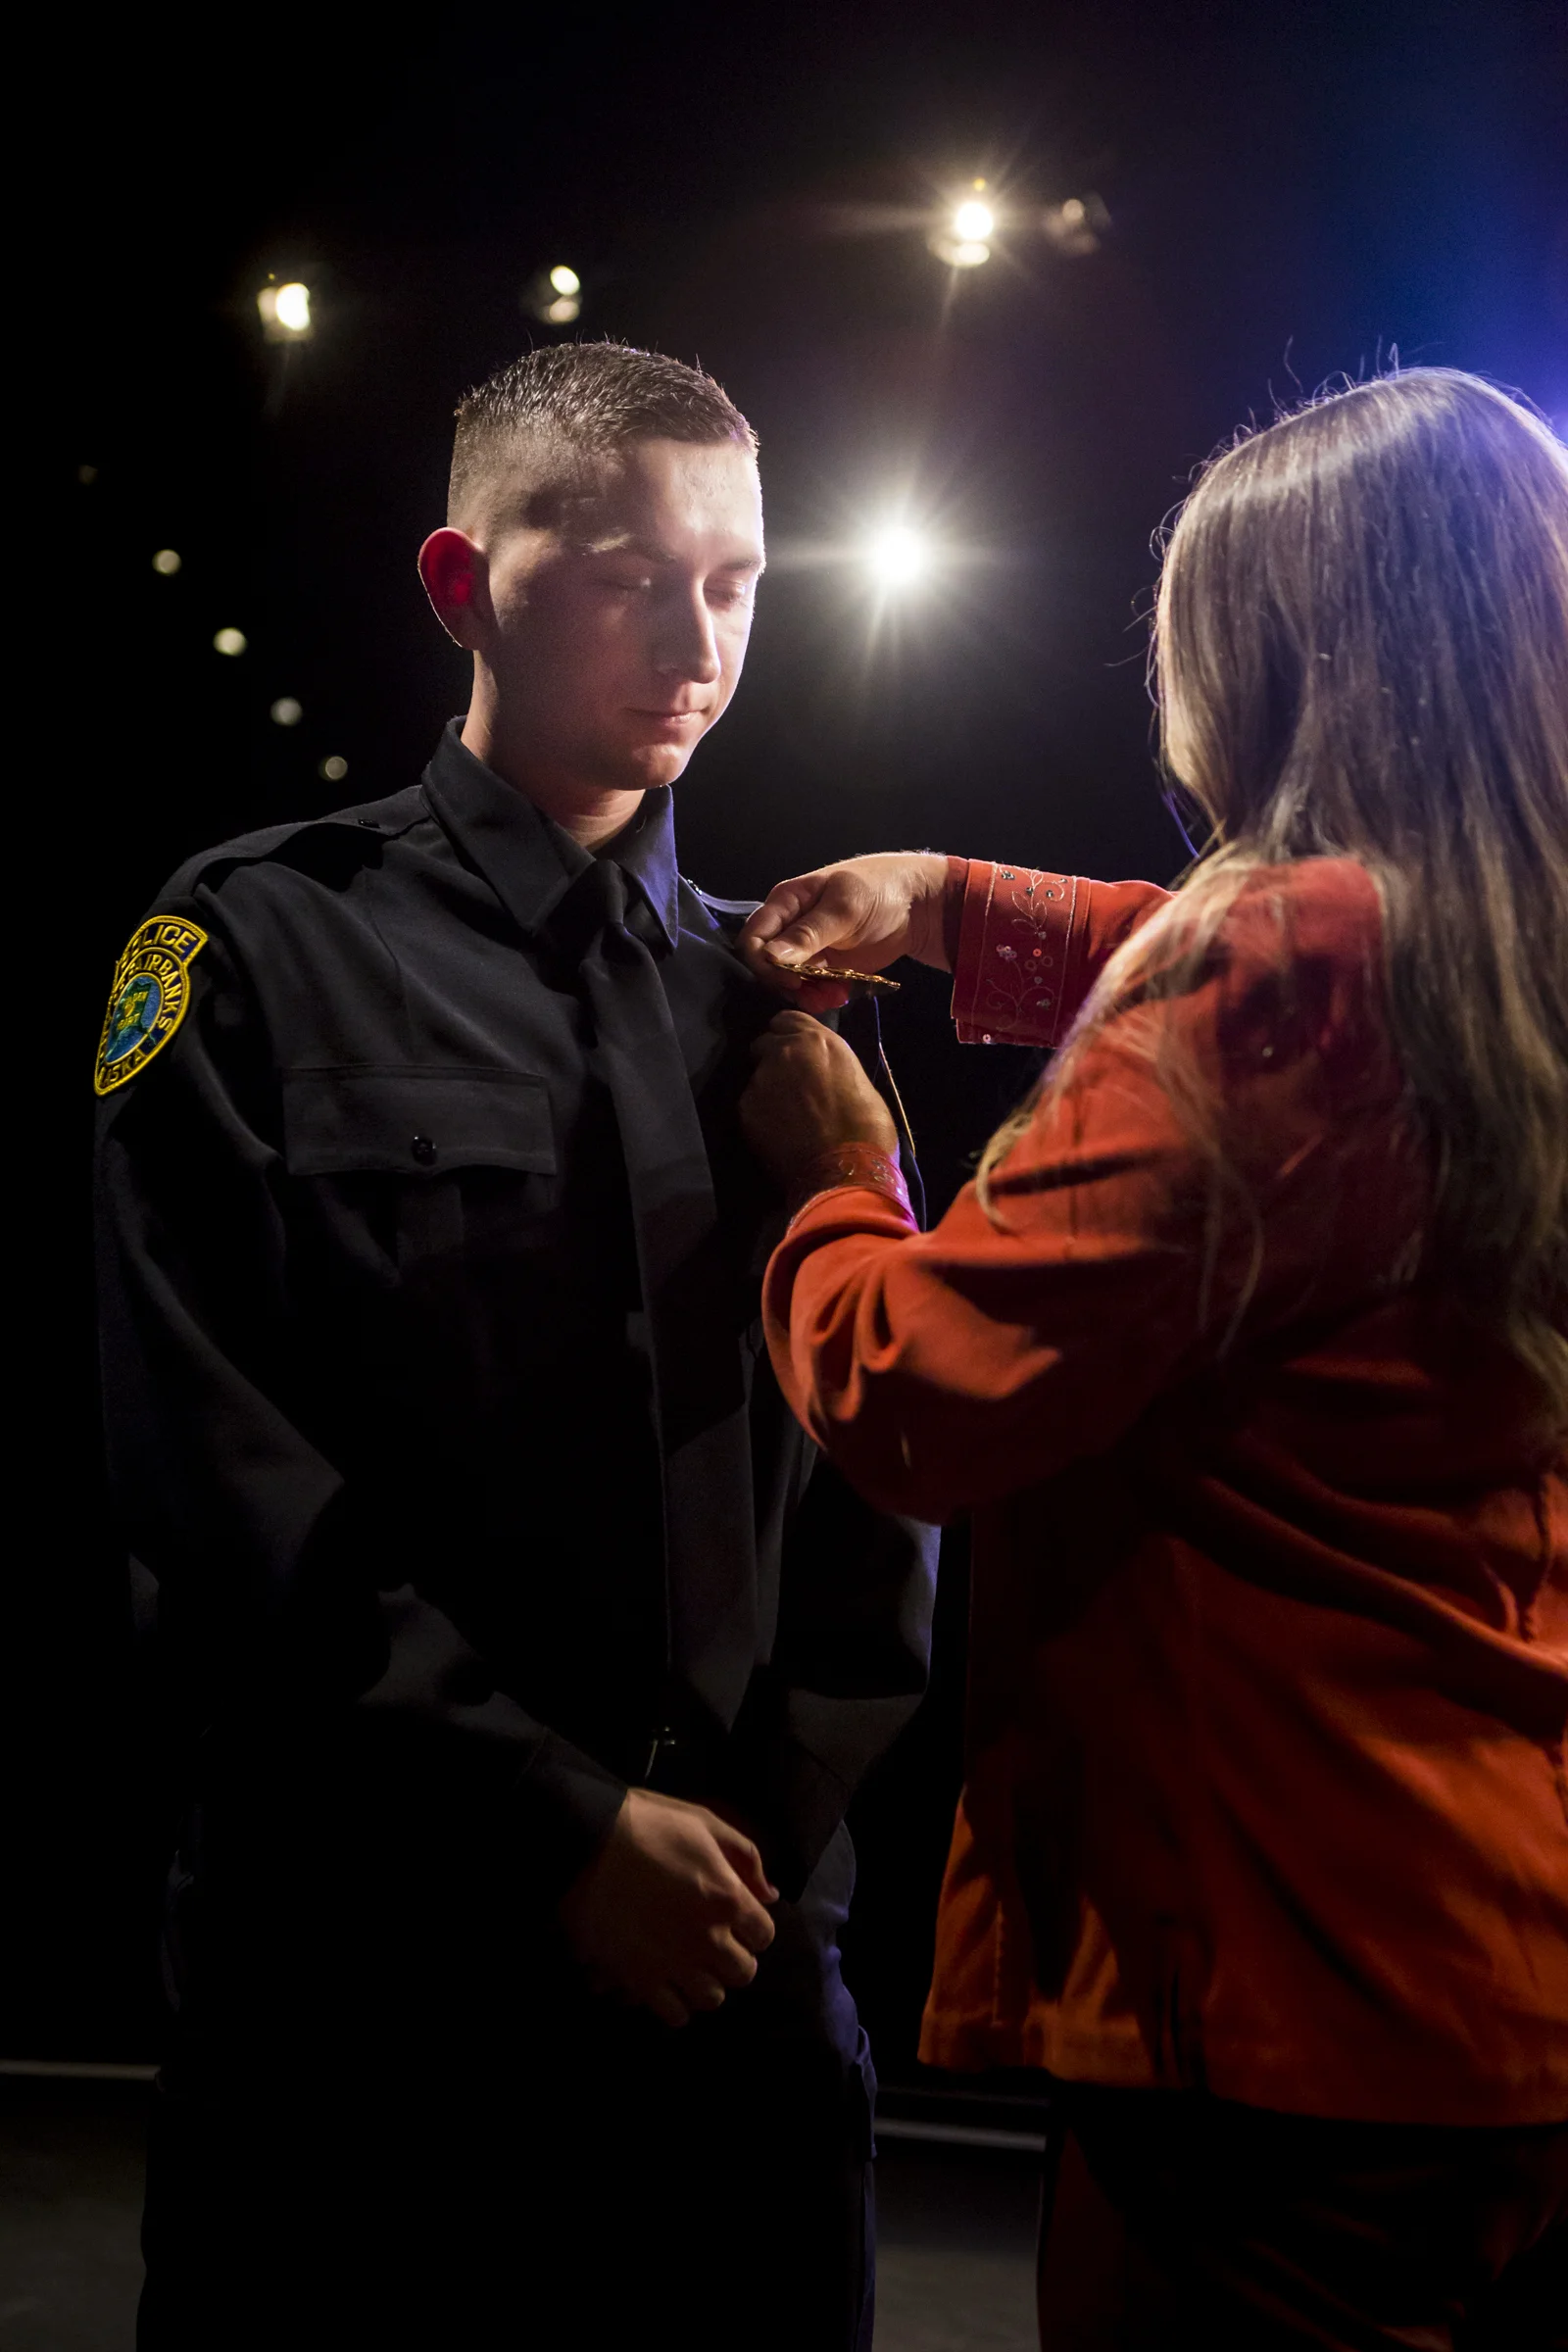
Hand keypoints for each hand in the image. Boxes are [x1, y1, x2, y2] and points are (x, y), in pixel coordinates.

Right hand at [559, 1787, 777, 2027]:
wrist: (586, 1843)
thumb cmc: (647, 1824)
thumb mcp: (704, 1823)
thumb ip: (745, 1858)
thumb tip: (770, 1895)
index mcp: (728, 1898)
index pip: (764, 1935)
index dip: (753, 1926)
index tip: (736, 1918)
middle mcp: (708, 1939)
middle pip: (743, 1972)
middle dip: (734, 1957)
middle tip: (714, 1942)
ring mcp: (674, 1964)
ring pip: (712, 1998)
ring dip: (708, 1983)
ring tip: (692, 1966)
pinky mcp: (640, 1980)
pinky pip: (674, 2014)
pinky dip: (676, 2004)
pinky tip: (668, 1984)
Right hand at [739, 853, 951, 1009]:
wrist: (918, 904)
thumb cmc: (879, 890)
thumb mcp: (844, 909)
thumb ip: (807, 934)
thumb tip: (769, 958)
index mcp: (785, 903)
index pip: (753, 937)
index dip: (762, 963)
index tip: (790, 979)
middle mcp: (789, 928)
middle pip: (767, 965)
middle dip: (787, 984)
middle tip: (815, 993)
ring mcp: (808, 949)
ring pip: (789, 981)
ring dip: (806, 995)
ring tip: (833, 997)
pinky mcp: (826, 967)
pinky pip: (812, 988)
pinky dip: (822, 996)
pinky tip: (840, 995)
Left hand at [740, 1011, 899, 1190]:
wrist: (846, 1169)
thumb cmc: (868, 1129)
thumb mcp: (858, 1082)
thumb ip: (832, 1068)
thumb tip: (824, 1074)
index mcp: (818, 1040)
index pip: (786, 1019)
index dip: (788, 1036)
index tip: (792, 1051)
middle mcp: (783, 1052)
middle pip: (763, 1045)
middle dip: (772, 1060)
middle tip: (787, 1086)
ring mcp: (761, 1079)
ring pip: (756, 1079)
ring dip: (767, 1091)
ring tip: (785, 1118)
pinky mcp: (746, 1109)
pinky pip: (750, 1107)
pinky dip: (760, 1117)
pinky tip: (777, 1135)